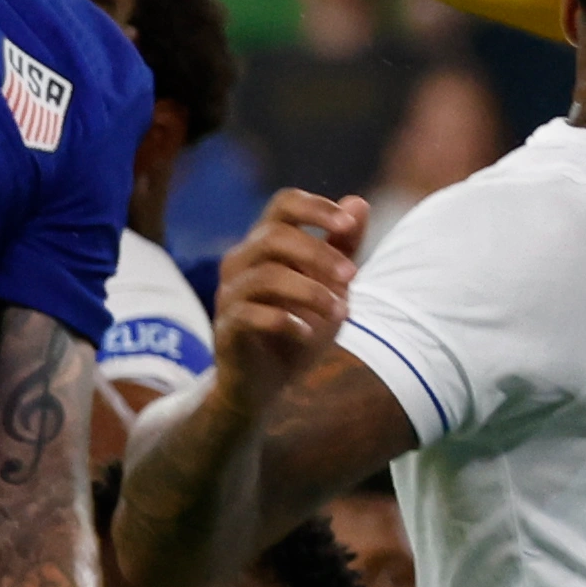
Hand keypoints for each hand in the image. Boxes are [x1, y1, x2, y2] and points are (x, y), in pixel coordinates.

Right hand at [208, 189, 362, 412]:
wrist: (265, 383)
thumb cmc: (298, 328)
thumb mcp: (330, 287)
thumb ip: (342, 248)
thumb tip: (359, 202)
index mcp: (264, 244)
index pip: (284, 205)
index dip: (315, 208)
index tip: (349, 224)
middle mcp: (241, 262)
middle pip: (274, 237)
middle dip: (319, 254)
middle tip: (353, 276)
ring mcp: (229, 295)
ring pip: (266, 276)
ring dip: (310, 292)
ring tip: (340, 313)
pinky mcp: (226, 329)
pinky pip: (251, 315)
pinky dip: (286, 322)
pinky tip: (308, 335)